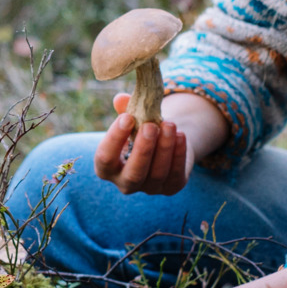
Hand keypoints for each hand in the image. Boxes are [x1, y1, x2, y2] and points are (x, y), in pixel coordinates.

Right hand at [94, 91, 226, 196]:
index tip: (127, 118)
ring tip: (169, 124)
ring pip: (157, 174)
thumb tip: (121, 99)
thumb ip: (125, 109)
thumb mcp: (131, 119)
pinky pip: (175, 174)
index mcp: (107, 167)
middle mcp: (125, 183)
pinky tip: (181, 135)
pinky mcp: (171, 187)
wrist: (161, 142)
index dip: (115, 139)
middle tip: (150, 126)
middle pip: (133, 174)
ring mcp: (149, 188)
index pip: (105, 158)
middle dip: (142, 150)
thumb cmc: (138, 130)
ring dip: (164, 148)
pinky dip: (179, 154)